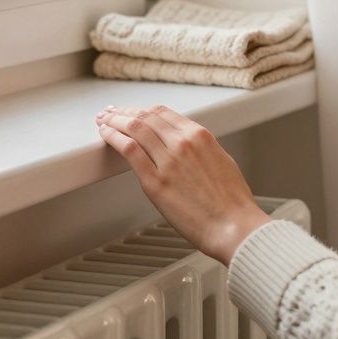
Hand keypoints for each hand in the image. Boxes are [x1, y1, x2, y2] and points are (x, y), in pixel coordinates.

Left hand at [95, 105, 270, 265]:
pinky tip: (105, 135)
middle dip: (124, 113)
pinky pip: (129, 150)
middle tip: (110, 113)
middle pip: (145, 117)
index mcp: (201, 136)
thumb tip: (184, 147)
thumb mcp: (221, 161)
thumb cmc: (231, 203)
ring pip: (134, 128)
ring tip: (103, 121)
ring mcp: (168, 161)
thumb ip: (200, 150)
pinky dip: (113, 138)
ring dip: (114, 121)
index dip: (142, 110)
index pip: (162, 113)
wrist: (234, 227)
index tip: (131, 112)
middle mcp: (183, 142)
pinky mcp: (155, 182)